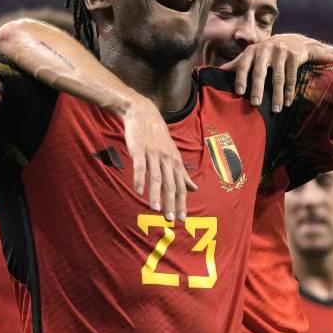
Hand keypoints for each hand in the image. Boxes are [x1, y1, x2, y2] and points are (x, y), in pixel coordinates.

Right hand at [123, 97, 196, 220]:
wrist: (143, 113)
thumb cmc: (157, 136)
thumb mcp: (173, 154)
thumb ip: (182, 173)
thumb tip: (195, 189)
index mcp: (175, 162)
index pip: (181, 185)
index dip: (182, 202)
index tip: (183, 219)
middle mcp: (166, 159)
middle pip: (171, 184)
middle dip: (172, 203)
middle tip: (172, 219)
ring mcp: (153, 154)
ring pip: (156, 177)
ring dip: (156, 194)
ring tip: (155, 210)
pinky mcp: (139, 149)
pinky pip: (140, 166)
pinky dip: (140, 179)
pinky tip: (138, 191)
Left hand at [220, 34, 332, 111]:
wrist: (296, 41)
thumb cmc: (268, 52)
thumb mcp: (252, 54)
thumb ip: (236, 64)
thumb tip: (213, 72)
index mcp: (252, 50)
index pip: (243, 65)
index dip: (240, 78)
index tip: (239, 92)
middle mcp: (265, 48)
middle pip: (260, 72)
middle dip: (257, 89)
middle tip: (255, 104)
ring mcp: (281, 51)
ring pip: (278, 77)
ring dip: (277, 95)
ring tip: (275, 109)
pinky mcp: (295, 56)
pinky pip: (291, 77)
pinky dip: (289, 91)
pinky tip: (288, 103)